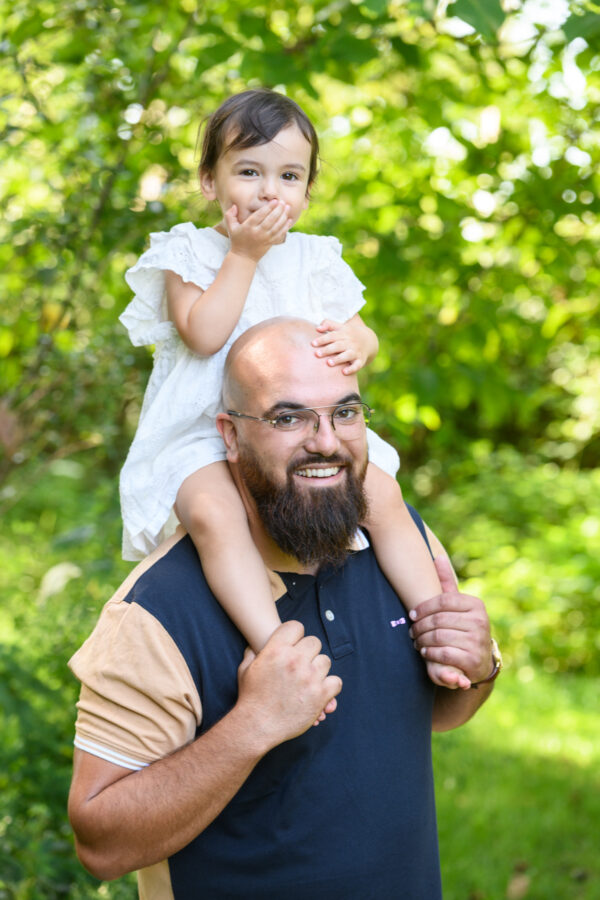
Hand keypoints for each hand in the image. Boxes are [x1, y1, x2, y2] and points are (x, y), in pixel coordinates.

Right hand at [224, 201, 291, 261]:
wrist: (244, 257)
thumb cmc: (237, 240)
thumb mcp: (231, 227)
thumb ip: (230, 215)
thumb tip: (235, 206)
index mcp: (248, 227)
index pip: (260, 215)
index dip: (268, 207)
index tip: (274, 200)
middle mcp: (257, 233)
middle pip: (270, 220)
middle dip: (278, 210)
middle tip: (283, 202)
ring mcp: (265, 239)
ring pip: (276, 227)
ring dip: (283, 217)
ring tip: (287, 208)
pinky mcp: (270, 243)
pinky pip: (279, 234)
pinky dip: (285, 227)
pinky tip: (289, 220)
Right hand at [236, 621, 341, 749]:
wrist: (256, 726)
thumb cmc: (250, 698)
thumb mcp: (246, 669)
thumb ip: (253, 653)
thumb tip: (255, 644)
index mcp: (276, 650)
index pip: (296, 626)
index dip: (295, 635)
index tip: (293, 646)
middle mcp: (294, 660)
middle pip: (314, 642)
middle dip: (308, 652)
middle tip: (302, 664)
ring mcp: (309, 677)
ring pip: (325, 661)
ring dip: (319, 669)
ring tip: (309, 679)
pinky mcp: (320, 695)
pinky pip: (336, 682)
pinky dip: (330, 687)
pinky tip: (320, 691)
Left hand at [312, 318, 370, 374]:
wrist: (370, 340)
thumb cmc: (349, 334)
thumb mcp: (341, 327)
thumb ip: (329, 324)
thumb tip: (317, 328)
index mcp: (344, 333)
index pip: (332, 336)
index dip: (322, 339)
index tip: (312, 344)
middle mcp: (350, 342)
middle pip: (338, 345)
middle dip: (328, 350)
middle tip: (317, 354)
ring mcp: (356, 351)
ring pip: (347, 355)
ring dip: (338, 359)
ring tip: (329, 363)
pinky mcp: (361, 360)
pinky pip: (357, 365)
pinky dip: (352, 369)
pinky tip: (344, 372)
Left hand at [408, 555, 492, 684]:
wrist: (480, 661)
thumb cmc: (464, 628)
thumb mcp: (459, 606)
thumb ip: (447, 583)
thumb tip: (437, 557)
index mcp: (475, 605)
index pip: (443, 600)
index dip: (423, 608)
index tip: (411, 615)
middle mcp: (480, 621)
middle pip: (438, 620)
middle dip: (420, 626)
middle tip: (411, 631)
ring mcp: (477, 641)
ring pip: (439, 636)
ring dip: (422, 640)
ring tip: (416, 642)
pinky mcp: (472, 659)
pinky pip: (444, 653)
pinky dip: (430, 653)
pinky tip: (425, 651)